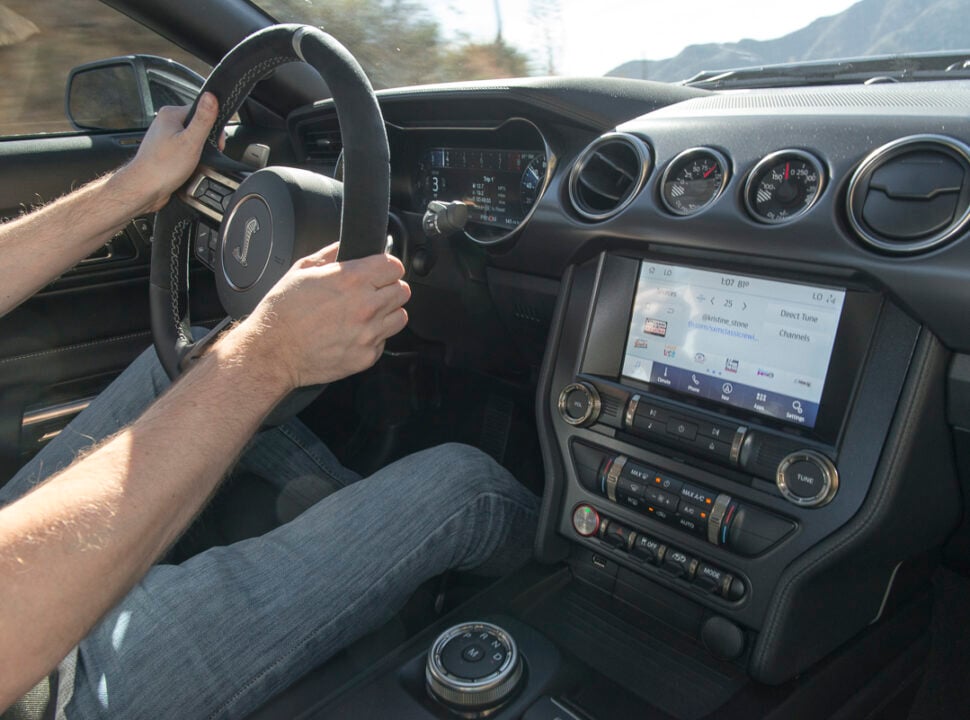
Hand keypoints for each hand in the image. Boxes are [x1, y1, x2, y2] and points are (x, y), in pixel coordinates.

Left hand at [120, 93, 219, 212]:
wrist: (144, 188)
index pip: (202, 111)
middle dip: (206, 141)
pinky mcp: (165, 151)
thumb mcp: (191, 141)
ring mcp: (164, 137)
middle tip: (204, 156)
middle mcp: (165, 123)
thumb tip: (211, 96)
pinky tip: (187, 168)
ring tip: (193, 163)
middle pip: (198, 125)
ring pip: (192, 139)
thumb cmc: (163, 167)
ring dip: (198, 152)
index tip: (215, 143)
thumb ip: (203, 118)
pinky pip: (185, 150)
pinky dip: (190, 159)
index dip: (213, 128)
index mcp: (170, 114)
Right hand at [239, 243, 410, 388]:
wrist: (273, 352)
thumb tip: (347, 246)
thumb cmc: (282, 312)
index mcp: (352, 279)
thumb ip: (331, 254)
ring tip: (366, 314)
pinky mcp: (367, 356)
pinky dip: (374, 337)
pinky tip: (354, 333)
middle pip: (403, 290)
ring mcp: (369, 333)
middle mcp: (366, 306)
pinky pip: (384, 341)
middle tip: (372, 293)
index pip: (395, 266)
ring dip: (387, 313)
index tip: (380, 271)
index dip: (387, 267)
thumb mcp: (302, 270)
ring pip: (400, 316)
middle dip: (388, 288)